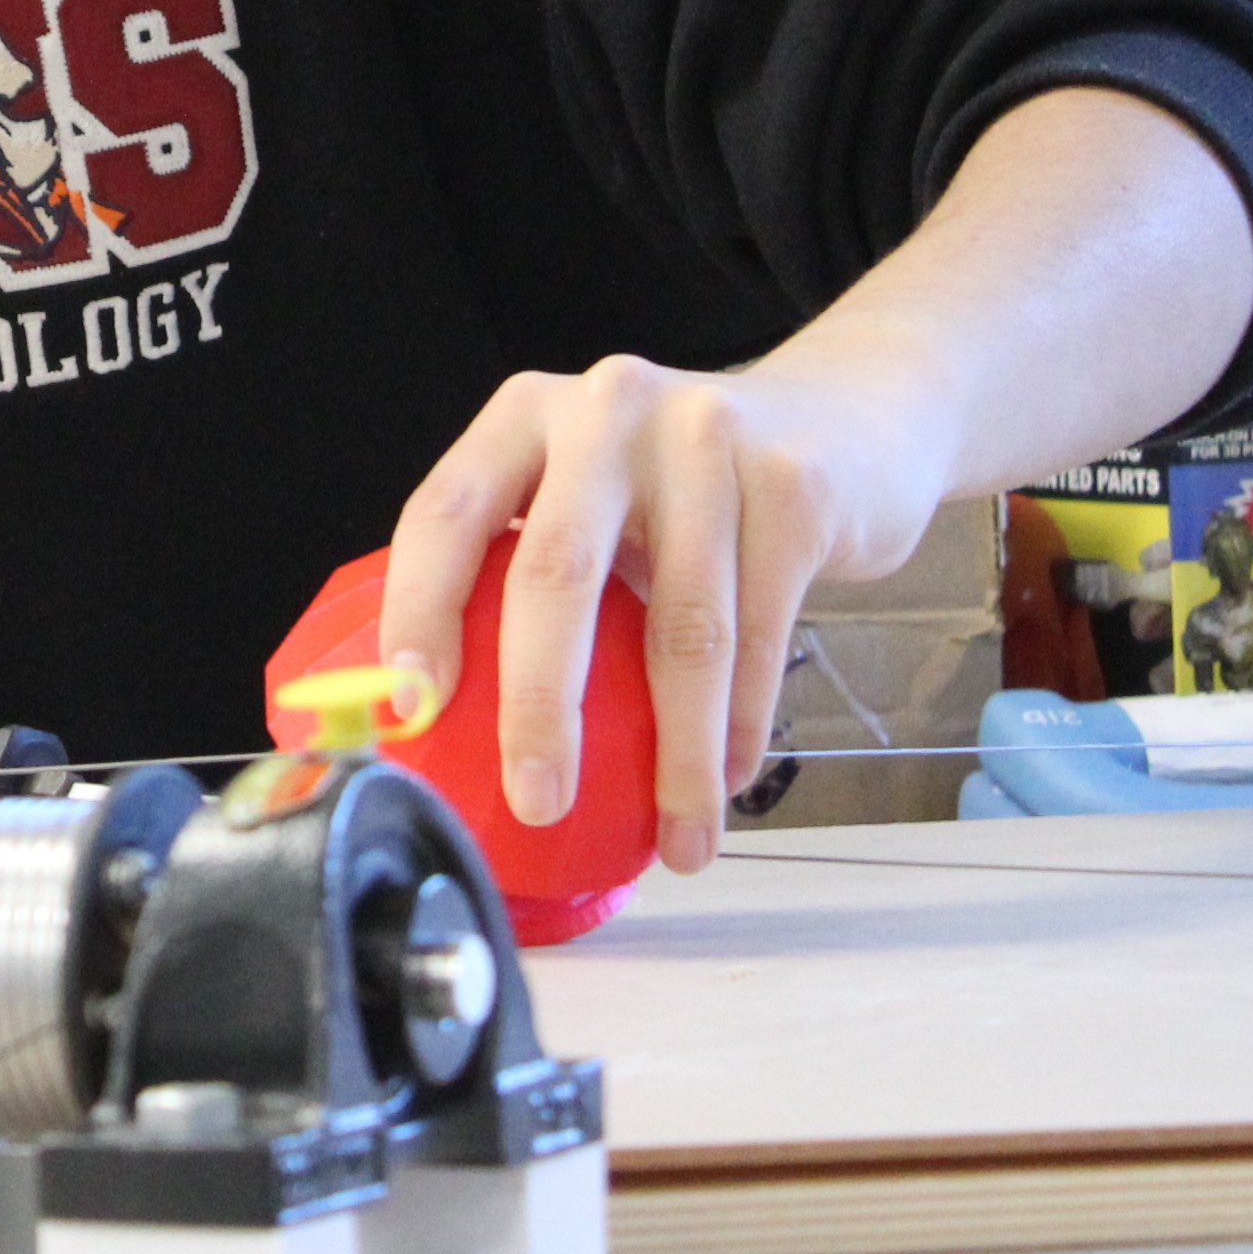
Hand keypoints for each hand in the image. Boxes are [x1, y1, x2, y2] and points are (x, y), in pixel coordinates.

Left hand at [373, 354, 949, 878]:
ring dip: (675, 755)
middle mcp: (607, 412)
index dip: (418, 610)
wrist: (844, 422)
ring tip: (675, 842)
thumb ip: (524, 573)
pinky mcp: (794, 489)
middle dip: (540, 705)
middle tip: (537, 804)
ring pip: (680, 628)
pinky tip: (725, 784)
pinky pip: (758, 636)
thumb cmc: (680, 490)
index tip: (408, 709)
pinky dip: (742, 727)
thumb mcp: (591, 494)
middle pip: (555, 571)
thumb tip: (446, 731)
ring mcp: (707, 440)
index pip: (446, 513)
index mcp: (526, 415)